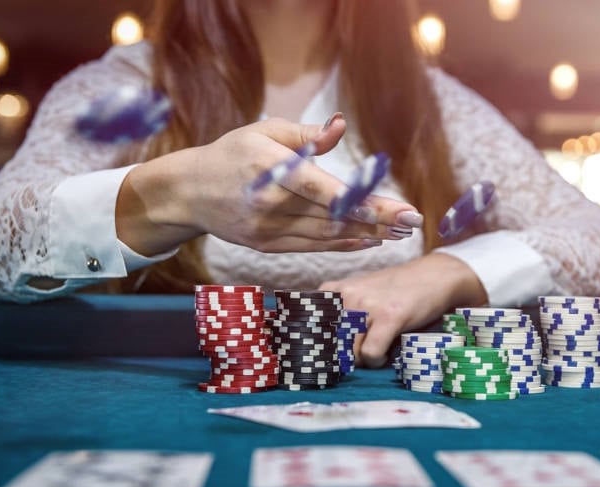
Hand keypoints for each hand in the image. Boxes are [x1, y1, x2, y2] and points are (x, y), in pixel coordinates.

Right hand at [117, 115, 422, 255]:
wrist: (187, 193)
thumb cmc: (230, 154)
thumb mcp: (262, 132)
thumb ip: (304, 135)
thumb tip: (340, 126)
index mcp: (271, 169)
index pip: (324, 190)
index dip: (362, 202)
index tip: (395, 208)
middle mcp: (270, 203)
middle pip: (333, 216)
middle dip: (377, 220)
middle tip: (412, 222)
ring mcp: (267, 229)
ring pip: (326, 235)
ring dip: (366, 234)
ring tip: (398, 233)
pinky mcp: (267, 245)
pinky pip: (312, 247)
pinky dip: (342, 244)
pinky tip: (368, 241)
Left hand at [320, 253, 487, 367]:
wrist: (434, 276)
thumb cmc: (397, 288)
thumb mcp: (363, 291)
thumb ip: (342, 309)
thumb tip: (323, 344)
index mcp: (337, 289)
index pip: (311, 322)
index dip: (316, 343)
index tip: (322, 354)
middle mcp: (348, 295)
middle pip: (330, 342)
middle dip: (341, 356)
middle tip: (355, 356)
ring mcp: (368, 305)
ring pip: (349, 350)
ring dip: (360, 359)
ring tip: (373, 352)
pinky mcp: (389, 317)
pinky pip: (370, 352)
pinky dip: (376, 360)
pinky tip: (384, 354)